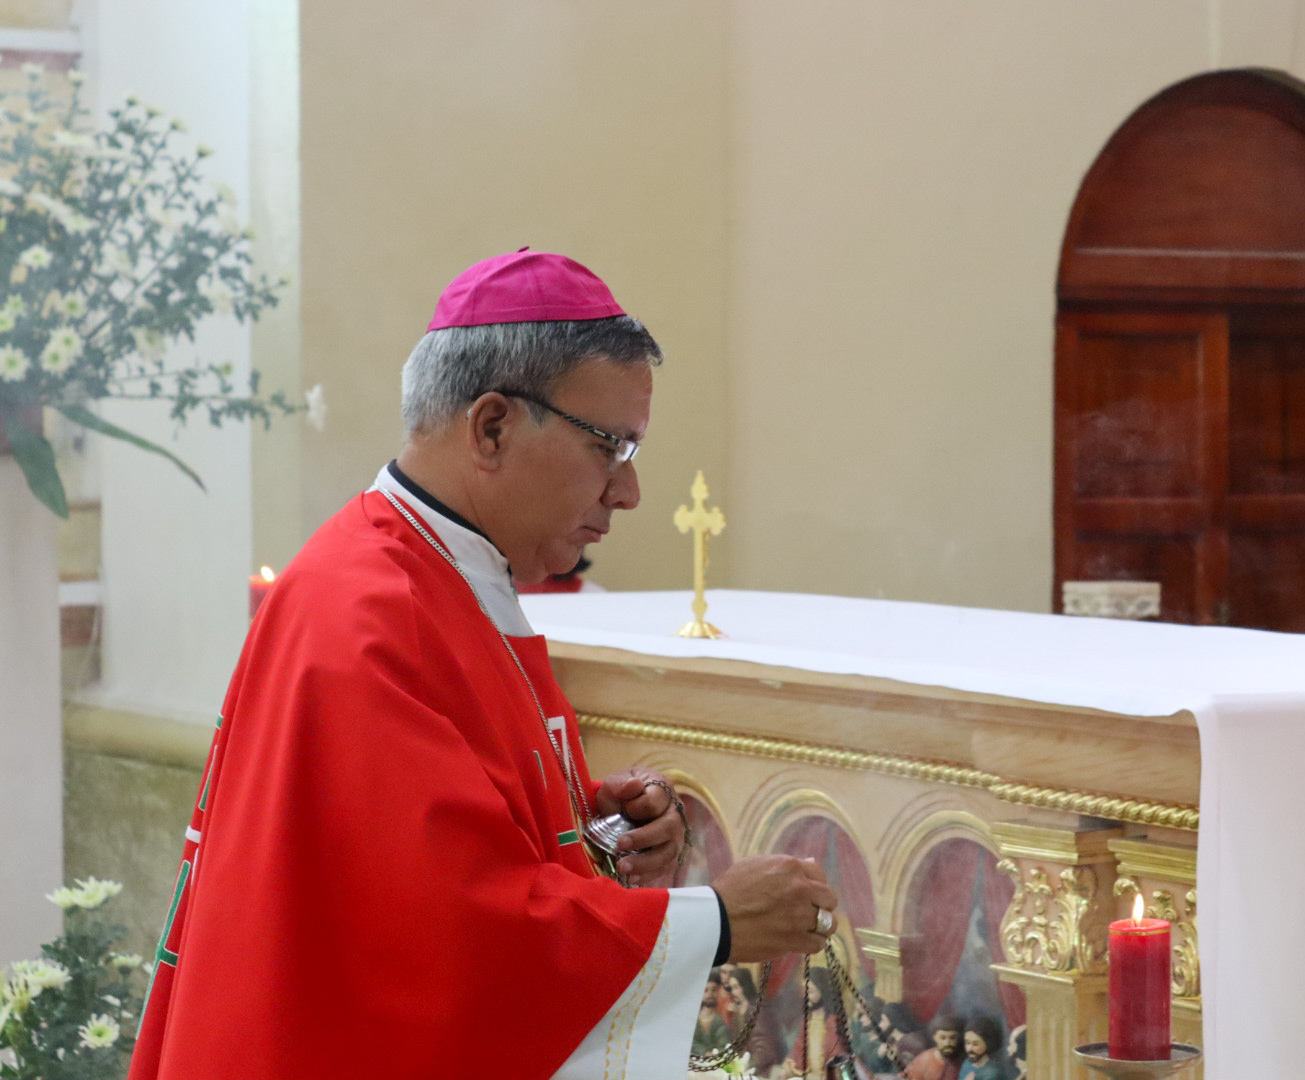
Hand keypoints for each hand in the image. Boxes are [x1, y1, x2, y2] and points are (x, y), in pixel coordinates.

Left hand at [593, 767, 686, 883]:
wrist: (621, 807)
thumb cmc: (621, 793)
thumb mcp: (615, 783)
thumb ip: (621, 783)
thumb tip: (635, 785)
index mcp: (662, 790)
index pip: (655, 801)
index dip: (636, 807)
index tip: (623, 810)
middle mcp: (674, 813)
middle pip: (668, 828)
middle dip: (644, 838)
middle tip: (620, 845)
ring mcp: (674, 837)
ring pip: (668, 852)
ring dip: (646, 862)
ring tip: (623, 868)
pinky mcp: (668, 855)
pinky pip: (664, 869)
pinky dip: (648, 875)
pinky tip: (632, 878)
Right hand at [711, 855, 837, 960]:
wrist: (717, 920)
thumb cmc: (730, 890)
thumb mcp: (754, 865)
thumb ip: (784, 865)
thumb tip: (808, 863)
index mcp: (790, 867)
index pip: (820, 874)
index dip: (815, 885)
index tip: (808, 893)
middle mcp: (801, 889)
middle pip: (829, 898)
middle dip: (821, 905)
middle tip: (808, 911)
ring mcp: (800, 916)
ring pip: (829, 923)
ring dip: (820, 926)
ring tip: (807, 928)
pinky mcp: (796, 940)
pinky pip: (818, 943)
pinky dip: (812, 943)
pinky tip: (801, 941)